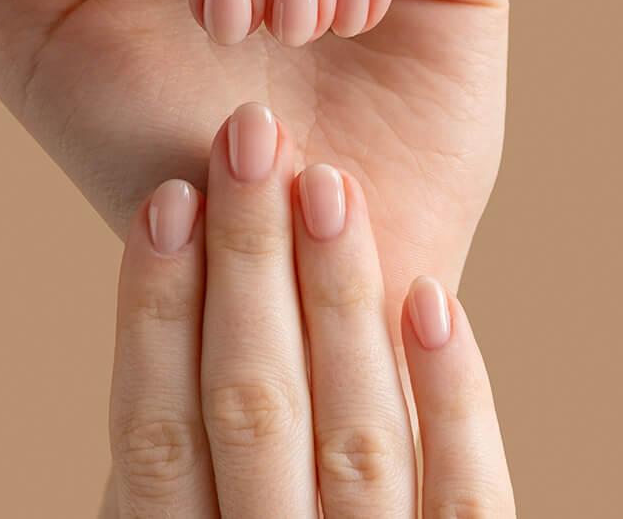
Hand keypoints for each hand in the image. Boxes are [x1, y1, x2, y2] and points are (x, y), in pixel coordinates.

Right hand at [103, 104, 513, 516]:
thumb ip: (173, 478)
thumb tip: (153, 333)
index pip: (158, 435)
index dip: (156, 314)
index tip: (166, 201)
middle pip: (254, 408)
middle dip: (246, 265)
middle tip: (250, 140)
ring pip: (357, 436)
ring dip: (339, 302)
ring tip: (326, 185)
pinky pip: (469, 498)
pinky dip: (454, 399)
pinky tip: (431, 298)